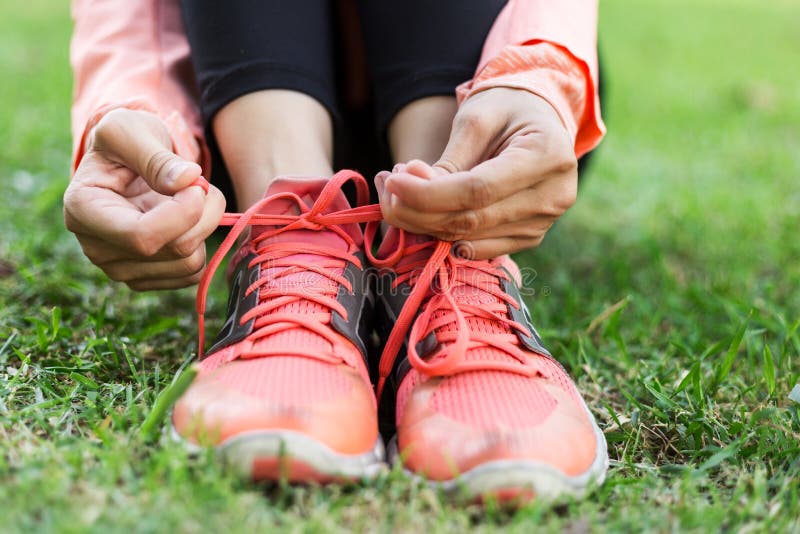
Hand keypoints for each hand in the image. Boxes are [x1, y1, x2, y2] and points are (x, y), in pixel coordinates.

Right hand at [64, 108, 225, 289]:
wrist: (124, 162)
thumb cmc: (125, 141)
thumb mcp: (131, 131)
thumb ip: (156, 156)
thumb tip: (187, 180)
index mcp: (82, 210)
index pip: (142, 236)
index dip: (184, 213)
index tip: (198, 184)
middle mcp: (96, 249)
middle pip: (176, 249)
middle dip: (203, 212)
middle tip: (200, 183)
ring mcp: (120, 269)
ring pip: (190, 263)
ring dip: (205, 225)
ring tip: (191, 197)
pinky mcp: (144, 279)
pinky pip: (192, 273)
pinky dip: (201, 243)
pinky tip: (187, 219)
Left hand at [376, 88, 577, 258]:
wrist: (540, 120)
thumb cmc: (508, 107)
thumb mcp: (477, 116)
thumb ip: (450, 158)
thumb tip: (412, 188)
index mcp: (547, 156)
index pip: (479, 190)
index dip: (429, 193)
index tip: (393, 180)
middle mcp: (553, 196)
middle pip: (472, 219)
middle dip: (418, 210)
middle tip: (388, 186)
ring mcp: (544, 222)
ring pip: (470, 238)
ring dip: (424, 223)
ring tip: (398, 193)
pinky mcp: (530, 237)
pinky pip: (478, 247)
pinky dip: (444, 235)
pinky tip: (421, 213)